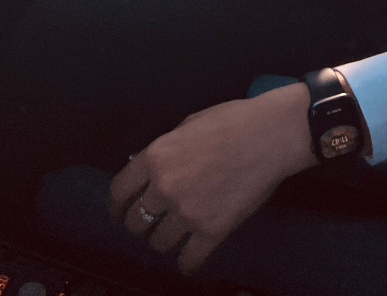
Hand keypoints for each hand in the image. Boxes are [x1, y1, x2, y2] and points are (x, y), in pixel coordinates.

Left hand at [108, 83, 316, 272]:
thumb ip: (164, 150)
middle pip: (136, 222)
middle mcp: (165, 187)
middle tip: (153, 223)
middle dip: (141, 224)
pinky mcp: (212, 231)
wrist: (270, 135)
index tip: (119, 214)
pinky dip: (186, 263)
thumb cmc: (233, 122)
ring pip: (159, 243)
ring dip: (165, 241)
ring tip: (175, 236)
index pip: (120, 192)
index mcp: (156, 156)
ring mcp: (187, 212)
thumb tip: (149, 168)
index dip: (116, 207)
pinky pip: (188, 261)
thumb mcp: (187, 125)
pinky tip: (190, 257)